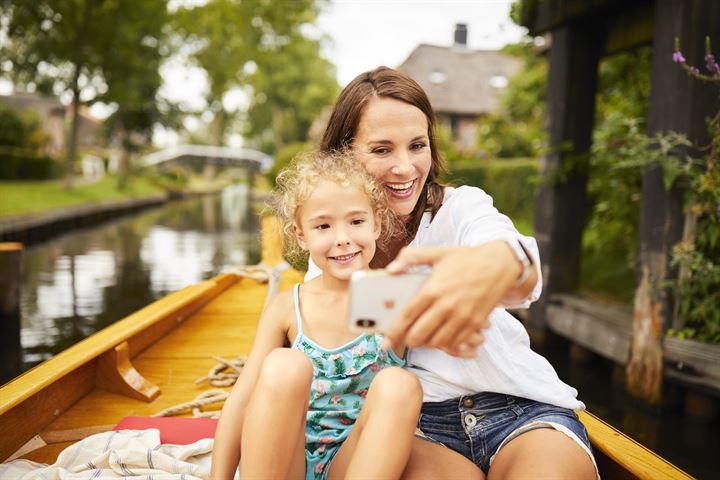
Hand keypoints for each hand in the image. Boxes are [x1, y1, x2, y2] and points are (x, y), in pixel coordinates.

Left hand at [383, 242, 520, 356]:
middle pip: (419, 335)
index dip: (393, 332)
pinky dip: (446, 344)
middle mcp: (446, 306)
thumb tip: (390, 269)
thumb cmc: (466, 258)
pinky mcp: (475, 323)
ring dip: (427, 342)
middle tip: (405, 338)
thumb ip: (411, 258)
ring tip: (423, 336)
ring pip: (437, 342)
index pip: (407, 316)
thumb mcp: (437, 252)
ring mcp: (462, 317)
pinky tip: (441, 336)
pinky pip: (456, 343)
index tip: (385, 341)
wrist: (500, 264)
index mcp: (433, 289)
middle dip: (408, 340)